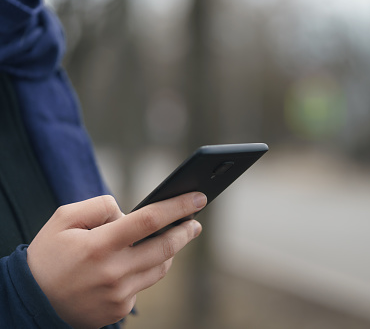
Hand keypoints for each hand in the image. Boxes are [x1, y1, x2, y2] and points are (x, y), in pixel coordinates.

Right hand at [27, 192, 205, 328]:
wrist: (32, 301)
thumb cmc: (48, 255)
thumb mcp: (63, 219)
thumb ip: (99, 207)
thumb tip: (129, 212)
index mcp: (99, 246)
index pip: (150, 220)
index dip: (178, 206)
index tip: (198, 197)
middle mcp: (113, 272)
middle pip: (165, 247)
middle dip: (186, 231)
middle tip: (196, 222)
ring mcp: (118, 295)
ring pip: (160, 268)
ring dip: (171, 251)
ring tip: (175, 237)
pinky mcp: (119, 310)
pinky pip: (143, 285)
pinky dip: (146, 270)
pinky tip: (142, 261)